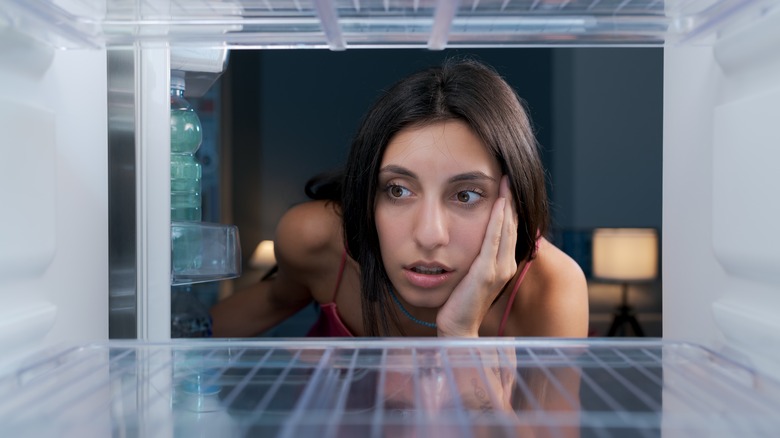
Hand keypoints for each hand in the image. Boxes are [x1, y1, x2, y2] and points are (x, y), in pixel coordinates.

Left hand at [436, 175, 518, 336]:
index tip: (506, 183)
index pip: (509, 228)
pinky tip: (499, 203)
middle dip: (511, 197)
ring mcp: (499, 269)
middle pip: (512, 224)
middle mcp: (507, 265)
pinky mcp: (487, 272)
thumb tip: (471, 237)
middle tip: (508, 173)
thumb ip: (477, 256)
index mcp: (504, 264)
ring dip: (507, 202)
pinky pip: (494, 239)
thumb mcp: (471, 274)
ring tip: (506, 180)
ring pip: (506, 228)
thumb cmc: (460, 302)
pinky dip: (498, 219)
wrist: (458, 328)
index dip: (510, 206)